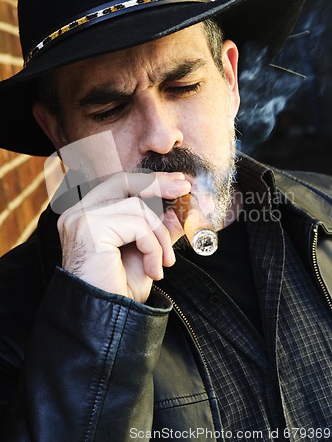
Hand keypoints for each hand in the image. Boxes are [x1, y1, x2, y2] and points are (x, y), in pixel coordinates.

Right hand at [57, 172, 190, 302]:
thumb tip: (181, 208)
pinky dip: (153, 246)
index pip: (119, 185)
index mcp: (87, 215)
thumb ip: (160, 227)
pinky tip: (153, 269)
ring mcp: (80, 219)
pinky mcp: (89, 228)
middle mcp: (77, 213)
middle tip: (185, 190)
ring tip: (163, 263)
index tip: (177, 182)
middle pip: (123, 181)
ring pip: (137, 207)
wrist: (107, 320)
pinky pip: (137, 225)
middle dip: (158, 184)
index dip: (149, 180)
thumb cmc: (120, 289)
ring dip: (159, 236)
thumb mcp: (148, 251)